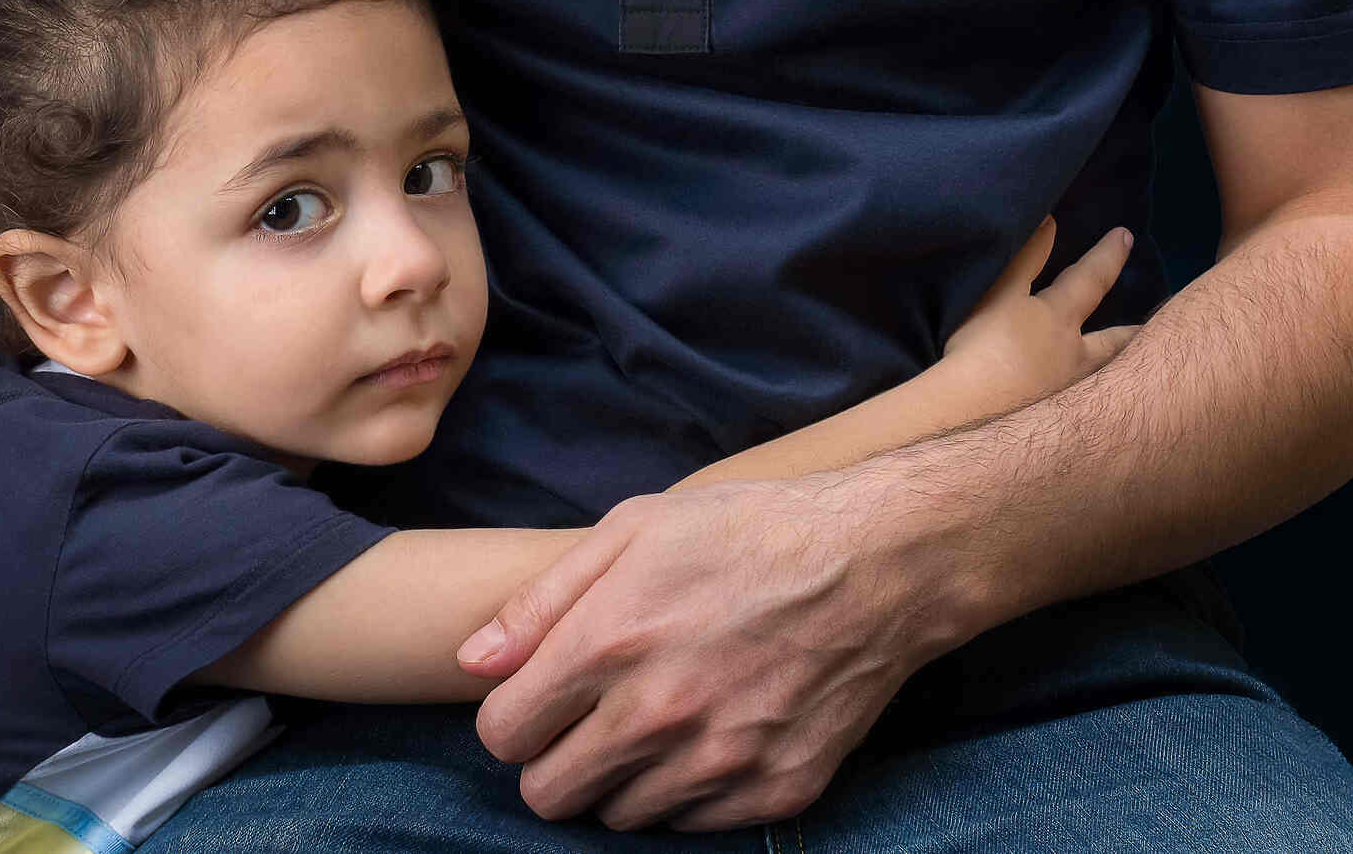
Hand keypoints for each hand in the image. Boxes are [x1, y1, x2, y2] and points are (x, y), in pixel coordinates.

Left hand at [456, 470, 972, 831]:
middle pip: (548, 795)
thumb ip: (541, 601)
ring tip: (660, 718)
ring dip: (622, 778)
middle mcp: (657, 715)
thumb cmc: (750, 532)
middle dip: (553, 760)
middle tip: (589, 719)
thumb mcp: (635, 529)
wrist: (879, 563)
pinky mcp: (774, 791)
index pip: (502, 735)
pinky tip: (710, 734)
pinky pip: (690, 827)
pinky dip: (687, 792)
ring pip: (618, 817)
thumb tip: (473, 662)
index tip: (540, 698)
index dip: (513, 717)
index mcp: (609, 645)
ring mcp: (718, 762)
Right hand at [944, 217, 1137, 406]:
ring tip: (1131, 372)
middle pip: (1117, 343)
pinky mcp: (1052, 425)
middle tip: (1158, 329)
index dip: (1107, 255)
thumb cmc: (983, 345)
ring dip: (1121, 370)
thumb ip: (1024, 258)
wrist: (968, 412)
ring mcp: (1067, 396)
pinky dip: (1093, 402)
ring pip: (1104, 379)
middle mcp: (1076, 359)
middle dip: (1136, 332)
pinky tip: (1086, 408)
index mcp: (1060, 320)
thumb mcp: (998, 294)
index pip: (1090, 280)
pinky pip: (1083, 407)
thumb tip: (1051, 219)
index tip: (1126, 235)